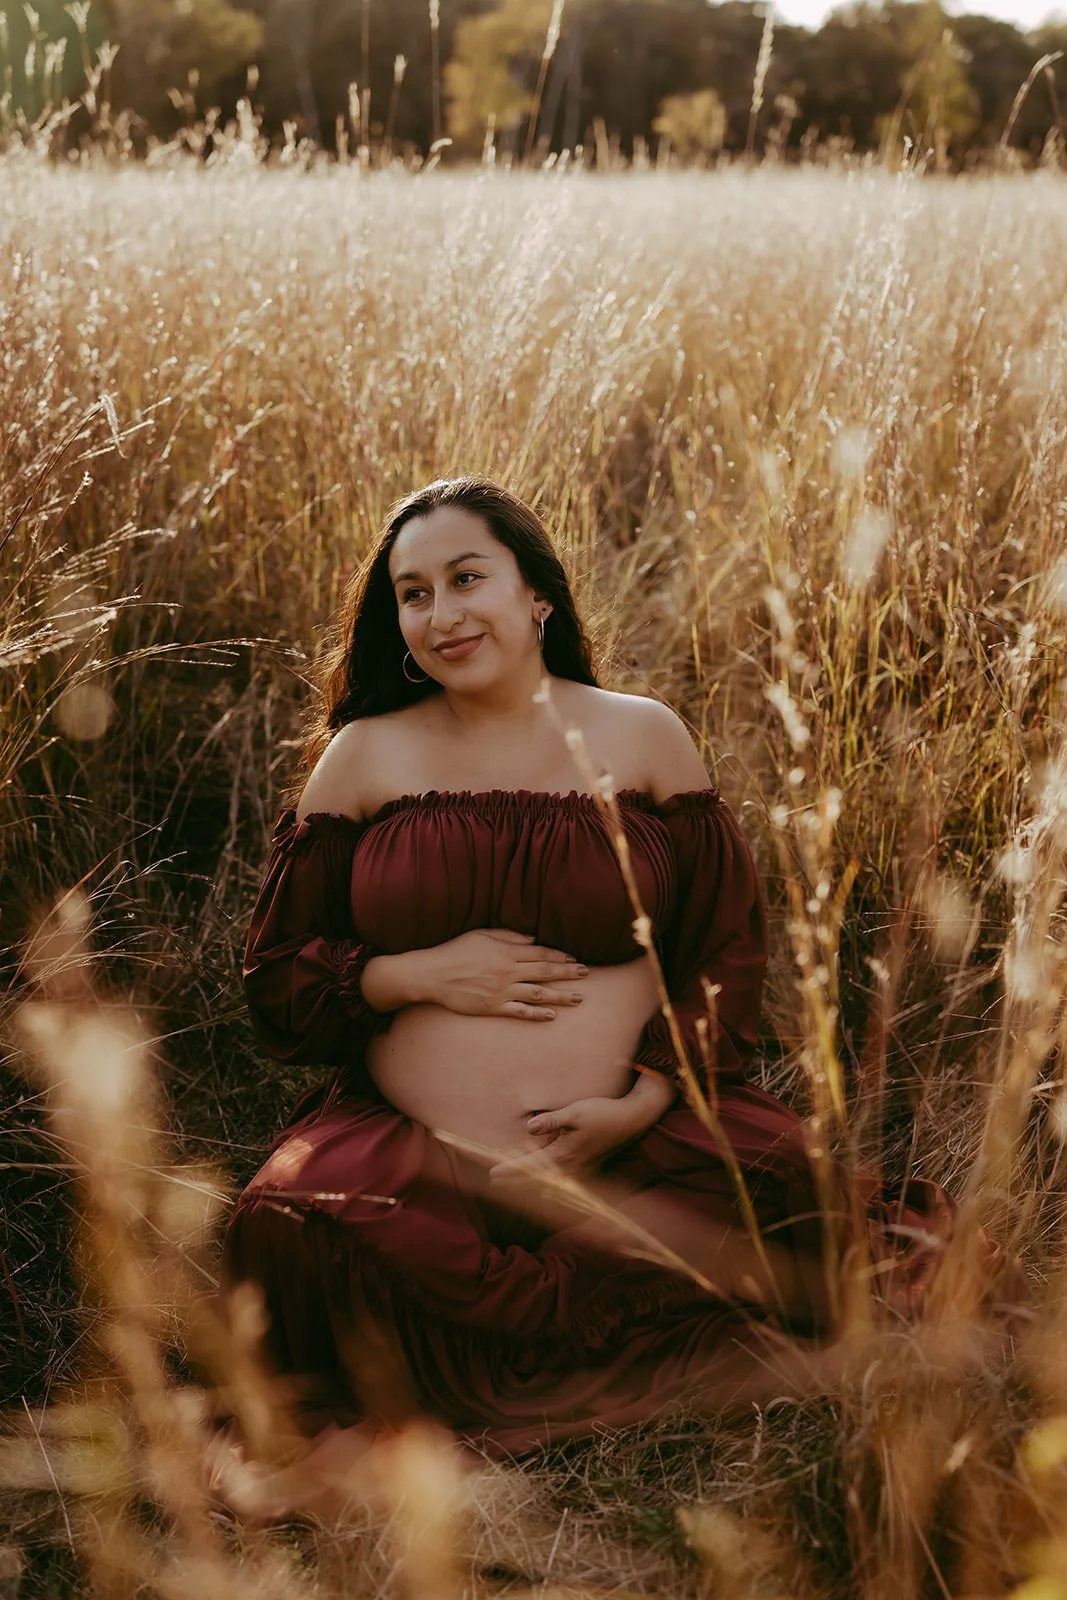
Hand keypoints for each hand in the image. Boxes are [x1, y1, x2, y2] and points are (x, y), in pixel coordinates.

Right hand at [415, 928, 588, 1020]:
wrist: (432, 974)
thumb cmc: (455, 951)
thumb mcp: (482, 935)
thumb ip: (510, 936)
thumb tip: (534, 939)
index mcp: (506, 952)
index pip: (541, 953)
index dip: (560, 956)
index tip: (575, 959)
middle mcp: (507, 971)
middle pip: (545, 972)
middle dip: (568, 973)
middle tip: (586, 974)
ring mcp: (501, 991)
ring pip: (538, 993)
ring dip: (560, 996)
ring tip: (578, 998)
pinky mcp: (492, 1007)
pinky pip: (519, 1012)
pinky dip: (536, 1015)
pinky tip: (551, 1016)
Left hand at [488, 1095, 643, 1187]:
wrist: (632, 1119)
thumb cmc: (603, 1112)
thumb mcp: (575, 1111)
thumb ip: (551, 1120)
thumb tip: (528, 1127)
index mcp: (564, 1155)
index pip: (530, 1167)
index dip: (510, 1170)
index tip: (492, 1173)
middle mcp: (571, 1168)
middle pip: (536, 1179)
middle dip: (514, 1180)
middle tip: (494, 1180)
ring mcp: (580, 1170)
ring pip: (547, 1182)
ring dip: (528, 1182)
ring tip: (511, 1182)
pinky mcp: (587, 1167)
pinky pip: (560, 1179)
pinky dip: (544, 1181)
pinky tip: (539, 1179)